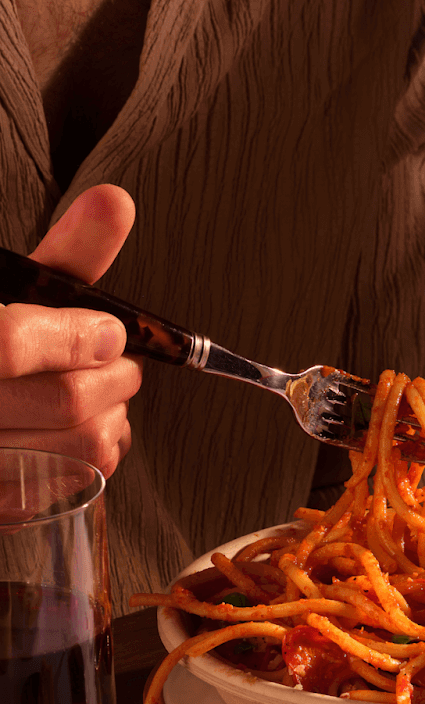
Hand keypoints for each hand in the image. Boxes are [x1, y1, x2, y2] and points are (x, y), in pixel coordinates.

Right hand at [0, 185, 140, 478]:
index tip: (110, 333)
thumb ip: (65, 256)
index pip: (9, 341)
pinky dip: (96, 460)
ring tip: (109, 399)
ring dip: (115, 422)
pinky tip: (88, 434)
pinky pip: (70, 490)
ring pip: (76, 451)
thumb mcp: (15, 291)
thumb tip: (118, 201)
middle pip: (61, 401)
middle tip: (122, 367)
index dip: (74, 337)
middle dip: (114, 381)